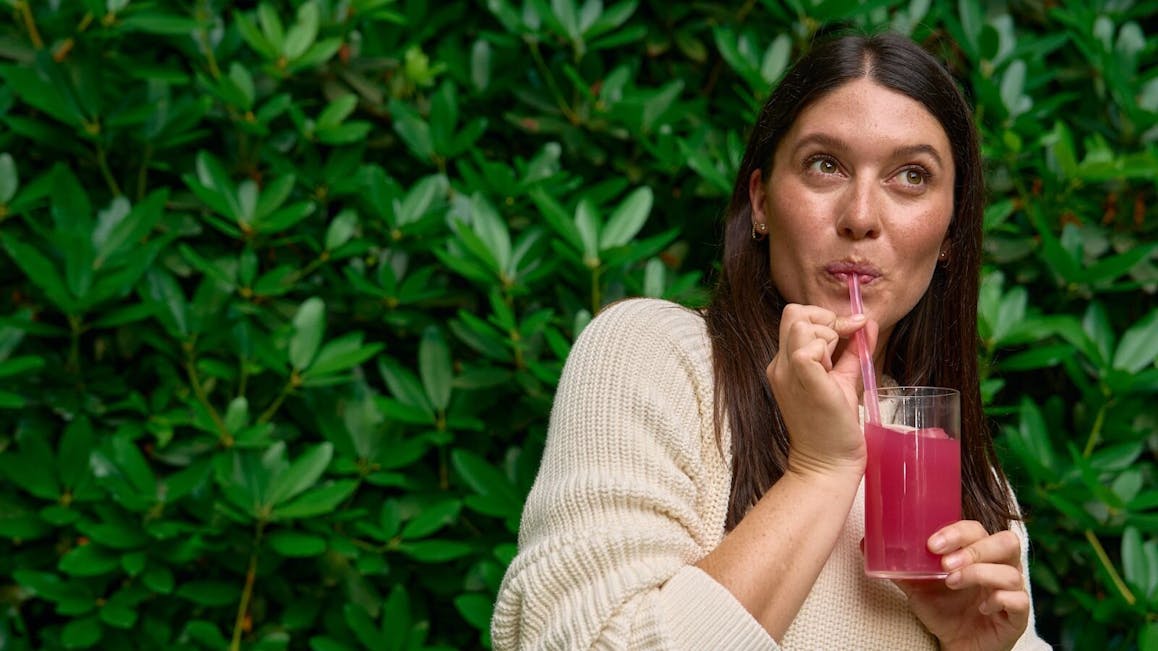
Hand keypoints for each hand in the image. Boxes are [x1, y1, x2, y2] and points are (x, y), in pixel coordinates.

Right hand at [766, 304, 875, 476]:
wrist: (828, 463)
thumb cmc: (834, 426)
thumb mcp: (844, 379)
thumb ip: (854, 349)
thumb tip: (868, 322)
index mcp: (786, 362)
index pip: (796, 316)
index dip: (824, 318)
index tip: (848, 337)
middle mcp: (780, 365)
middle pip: (794, 312)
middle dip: (825, 321)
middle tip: (841, 349)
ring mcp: (787, 373)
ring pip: (802, 325)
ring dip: (827, 337)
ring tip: (835, 367)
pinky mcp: (803, 382)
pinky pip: (808, 348)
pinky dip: (828, 351)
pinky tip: (835, 373)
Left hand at [896, 521, 1029, 650]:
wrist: (955, 645)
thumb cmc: (942, 610)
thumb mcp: (917, 587)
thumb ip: (899, 567)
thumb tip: (865, 543)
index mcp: (979, 553)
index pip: (977, 529)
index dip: (957, 532)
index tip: (932, 544)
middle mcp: (1000, 566)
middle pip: (1005, 542)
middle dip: (974, 550)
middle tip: (945, 564)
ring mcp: (1013, 590)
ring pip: (1011, 571)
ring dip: (979, 573)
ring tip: (952, 582)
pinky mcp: (1017, 615)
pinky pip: (1019, 600)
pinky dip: (999, 600)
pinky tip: (980, 607)